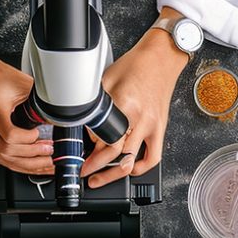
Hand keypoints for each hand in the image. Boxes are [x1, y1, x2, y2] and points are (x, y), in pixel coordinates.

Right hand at [0, 56, 54, 173]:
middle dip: (33, 156)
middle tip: (49, 152)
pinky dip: (16, 163)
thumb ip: (39, 102)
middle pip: (7, 151)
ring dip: (27, 164)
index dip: (28, 140)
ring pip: (3, 160)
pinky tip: (29, 162)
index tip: (38, 133)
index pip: (10, 135)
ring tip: (44, 161)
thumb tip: (59, 120)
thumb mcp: (23, 84)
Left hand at [82, 26, 187, 188]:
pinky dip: (140, 169)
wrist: (160, 58)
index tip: (77, 151)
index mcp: (124, 104)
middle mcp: (140, 118)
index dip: (88, 147)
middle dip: (95, 167)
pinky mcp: (160, 129)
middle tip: (83, 172)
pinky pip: (153, 158)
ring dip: (113, 174)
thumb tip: (83, 124)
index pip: (102, 136)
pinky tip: (128, 171)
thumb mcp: (105, 79)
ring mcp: (152, 126)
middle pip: (115, 153)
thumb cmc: (134, 66)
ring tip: (99, 179)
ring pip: (131, 160)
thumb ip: (95, 103)